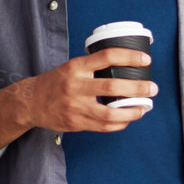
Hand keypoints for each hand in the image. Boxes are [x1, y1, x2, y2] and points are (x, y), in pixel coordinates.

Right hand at [17, 47, 156, 133]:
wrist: (31, 102)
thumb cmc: (56, 83)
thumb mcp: (71, 67)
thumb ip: (92, 67)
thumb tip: (124, 66)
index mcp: (76, 67)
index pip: (106, 57)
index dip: (129, 57)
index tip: (145, 59)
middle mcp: (76, 86)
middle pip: (112, 86)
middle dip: (137, 88)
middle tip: (152, 88)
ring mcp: (76, 106)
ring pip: (110, 113)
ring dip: (132, 112)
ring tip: (144, 108)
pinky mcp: (76, 122)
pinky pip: (104, 126)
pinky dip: (120, 124)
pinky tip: (128, 119)